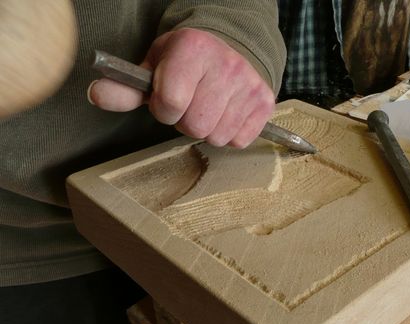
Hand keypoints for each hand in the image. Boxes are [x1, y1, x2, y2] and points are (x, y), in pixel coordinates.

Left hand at [88, 28, 274, 147]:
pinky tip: (226, 114)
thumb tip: (96, 95)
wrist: (233, 47)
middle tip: (190, 105)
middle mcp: (226, 64)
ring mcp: (249, 85)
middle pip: (195, 126)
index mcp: (192, 49)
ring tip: (208, 109)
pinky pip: (238, 141)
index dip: (164, 109)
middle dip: (186, 122)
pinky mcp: (264, 103)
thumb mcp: (155, 66)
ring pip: (217, 137)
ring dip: (207, 130)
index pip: (170, 104)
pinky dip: (229, 134)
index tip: (167, 99)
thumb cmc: (188, 61)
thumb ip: (127, 87)